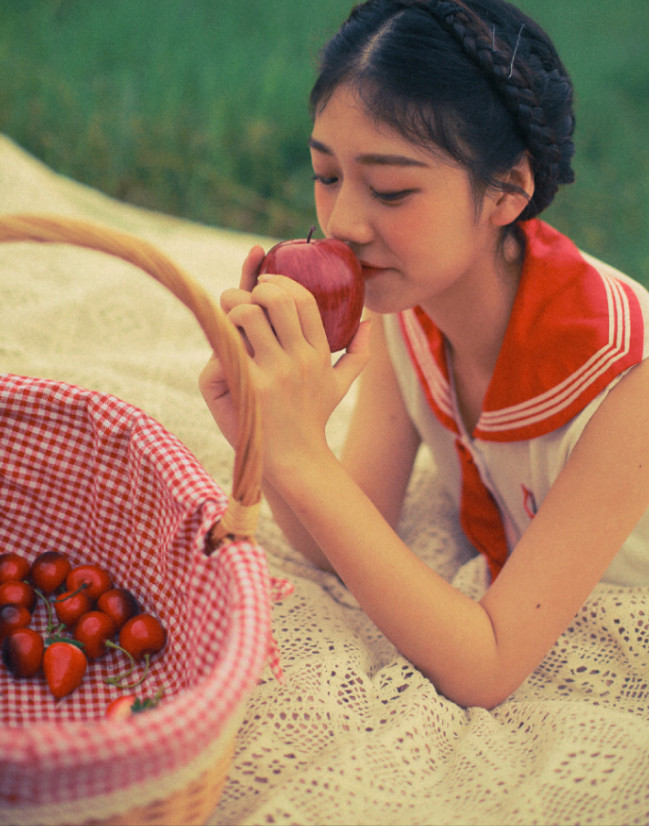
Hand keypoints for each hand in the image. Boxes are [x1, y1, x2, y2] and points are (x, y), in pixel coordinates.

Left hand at [200, 246, 370, 479]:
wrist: (297, 463)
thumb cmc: (312, 421)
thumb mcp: (340, 387)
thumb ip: (358, 354)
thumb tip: (369, 322)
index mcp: (319, 352)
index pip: (303, 299)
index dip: (280, 280)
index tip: (263, 279)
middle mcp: (300, 358)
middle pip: (275, 299)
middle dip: (250, 289)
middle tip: (237, 300)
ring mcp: (275, 373)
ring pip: (247, 316)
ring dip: (230, 311)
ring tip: (227, 322)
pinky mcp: (251, 388)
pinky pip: (228, 348)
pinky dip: (219, 343)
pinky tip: (220, 352)